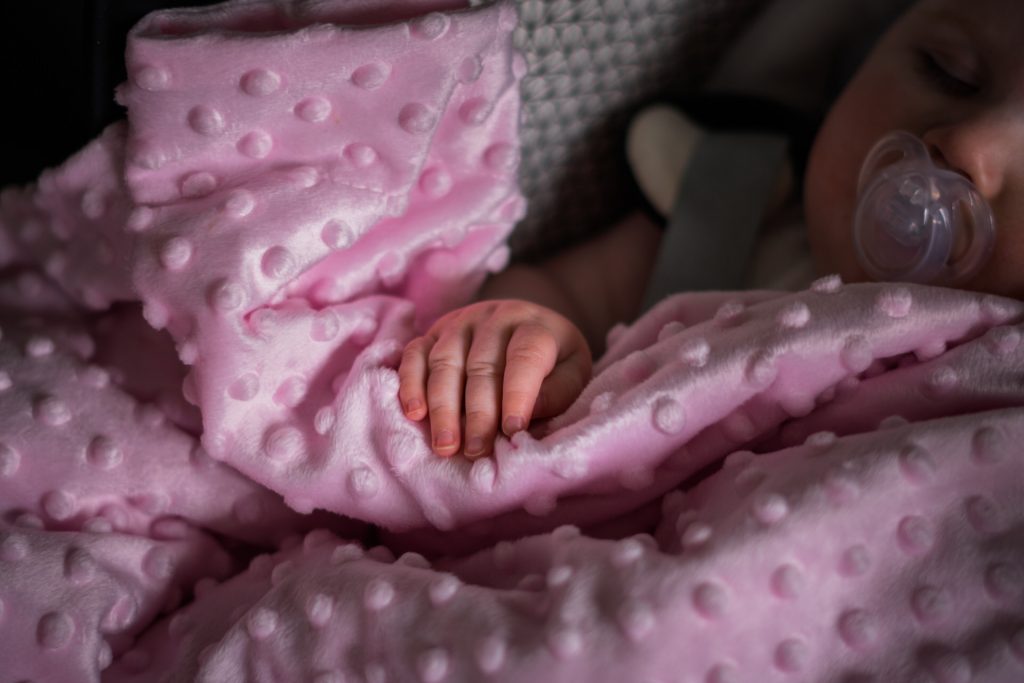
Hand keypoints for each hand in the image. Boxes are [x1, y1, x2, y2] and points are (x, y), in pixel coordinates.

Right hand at [397, 299, 591, 457]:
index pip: (525, 357)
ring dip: (442, 406)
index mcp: (535, 326)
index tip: (513, 430)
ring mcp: (461, 321)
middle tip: (475, 450)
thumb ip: (555, 394)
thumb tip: (521, 421)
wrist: (528, 324)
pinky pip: (416, 353)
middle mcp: (496, 317)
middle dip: (478, 413)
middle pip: (481, 365)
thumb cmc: (553, 360)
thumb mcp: (572, 373)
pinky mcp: (435, 330)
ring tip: (445, 445)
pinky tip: (414, 413)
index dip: (518, 394)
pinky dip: (411, 383)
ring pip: (444, 361)